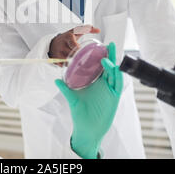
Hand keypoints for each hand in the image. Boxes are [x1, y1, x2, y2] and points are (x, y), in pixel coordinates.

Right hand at [48, 25, 100, 64]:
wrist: (54, 41)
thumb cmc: (68, 37)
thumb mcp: (76, 31)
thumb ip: (87, 29)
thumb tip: (98, 30)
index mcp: (68, 37)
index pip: (73, 44)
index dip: (77, 48)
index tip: (81, 50)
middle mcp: (62, 44)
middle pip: (71, 54)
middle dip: (77, 57)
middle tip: (81, 57)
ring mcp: (58, 52)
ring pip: (67, 60)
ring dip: (72, 62)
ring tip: (76, 60)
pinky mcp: (55, 58)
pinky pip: (63, 64)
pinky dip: (67, 65)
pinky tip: (69, 63)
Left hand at [55, 42, 122, 158]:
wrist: (87, 129)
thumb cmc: (81, 114)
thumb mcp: (72, 98)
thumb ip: (65, 89)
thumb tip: (56, 80)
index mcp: (96, 83)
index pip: (100, 66)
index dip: (102, 56)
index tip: (100, 46)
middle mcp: (104, 85)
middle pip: (110, 67)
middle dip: (111, 55)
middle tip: (110, 45)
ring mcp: (110, 90)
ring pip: (115, 74)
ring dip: (112, 65)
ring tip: (106, 58)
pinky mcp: (114, 97)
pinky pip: (118, 85)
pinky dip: (117, 76)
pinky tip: (113, 70)